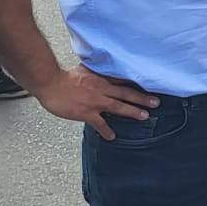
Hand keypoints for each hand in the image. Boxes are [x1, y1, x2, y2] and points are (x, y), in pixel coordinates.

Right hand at [32, 65, 159, 140]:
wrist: (50, 83)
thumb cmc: (64, 77)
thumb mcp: (84, 68)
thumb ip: (95, 70)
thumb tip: (101, 69)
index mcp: (101, 77)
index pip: (123, 80)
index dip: (137, 83)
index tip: (150, 85)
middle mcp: (102, 88)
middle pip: (126, 93)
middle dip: (142, 98)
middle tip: (156, 102)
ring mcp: (95, 101)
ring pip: (119, 106)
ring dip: (133, 112)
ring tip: (145, 116)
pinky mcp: (87, 112)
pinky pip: (100, 123)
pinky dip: (107, 131)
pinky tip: (112, 137)